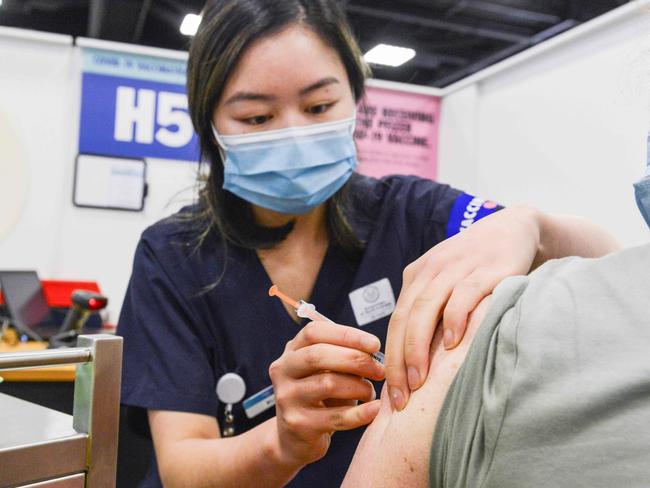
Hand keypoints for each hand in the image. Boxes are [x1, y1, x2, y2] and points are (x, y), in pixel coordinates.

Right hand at [268, 320, 384, 466]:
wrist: (295, 438)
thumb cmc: (319, 398)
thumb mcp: (324, 372)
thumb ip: (342, 357)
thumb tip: (374, 353)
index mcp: (291, 351)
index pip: (314, 332)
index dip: (346, 334)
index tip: (374, 344)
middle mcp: (283, 371)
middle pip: (318, 355)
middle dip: (355, 359)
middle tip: (379, 369)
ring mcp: (287, 398)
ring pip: (328, 383)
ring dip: (359, 386)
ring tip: (370, 392)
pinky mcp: (298, 424)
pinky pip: (336, 416)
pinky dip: (360, 413)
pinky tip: (374, 409)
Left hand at [385, 205, 540, 410]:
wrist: (514, 228)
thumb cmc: (478, 264)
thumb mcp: (446, 280)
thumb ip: (430, 308)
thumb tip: (415, 357)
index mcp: (417, 275)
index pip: (396, 320)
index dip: (390, 357)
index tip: (389, 392)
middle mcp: (431, 270)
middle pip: (405, 318)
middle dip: (399, 360)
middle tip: (399, 397)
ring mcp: (456, 268)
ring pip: (426, 309)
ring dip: (419, 347)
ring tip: (418, 380)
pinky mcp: (485, 270)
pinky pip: (463, 295)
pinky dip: (454, 319)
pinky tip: (452, 344)